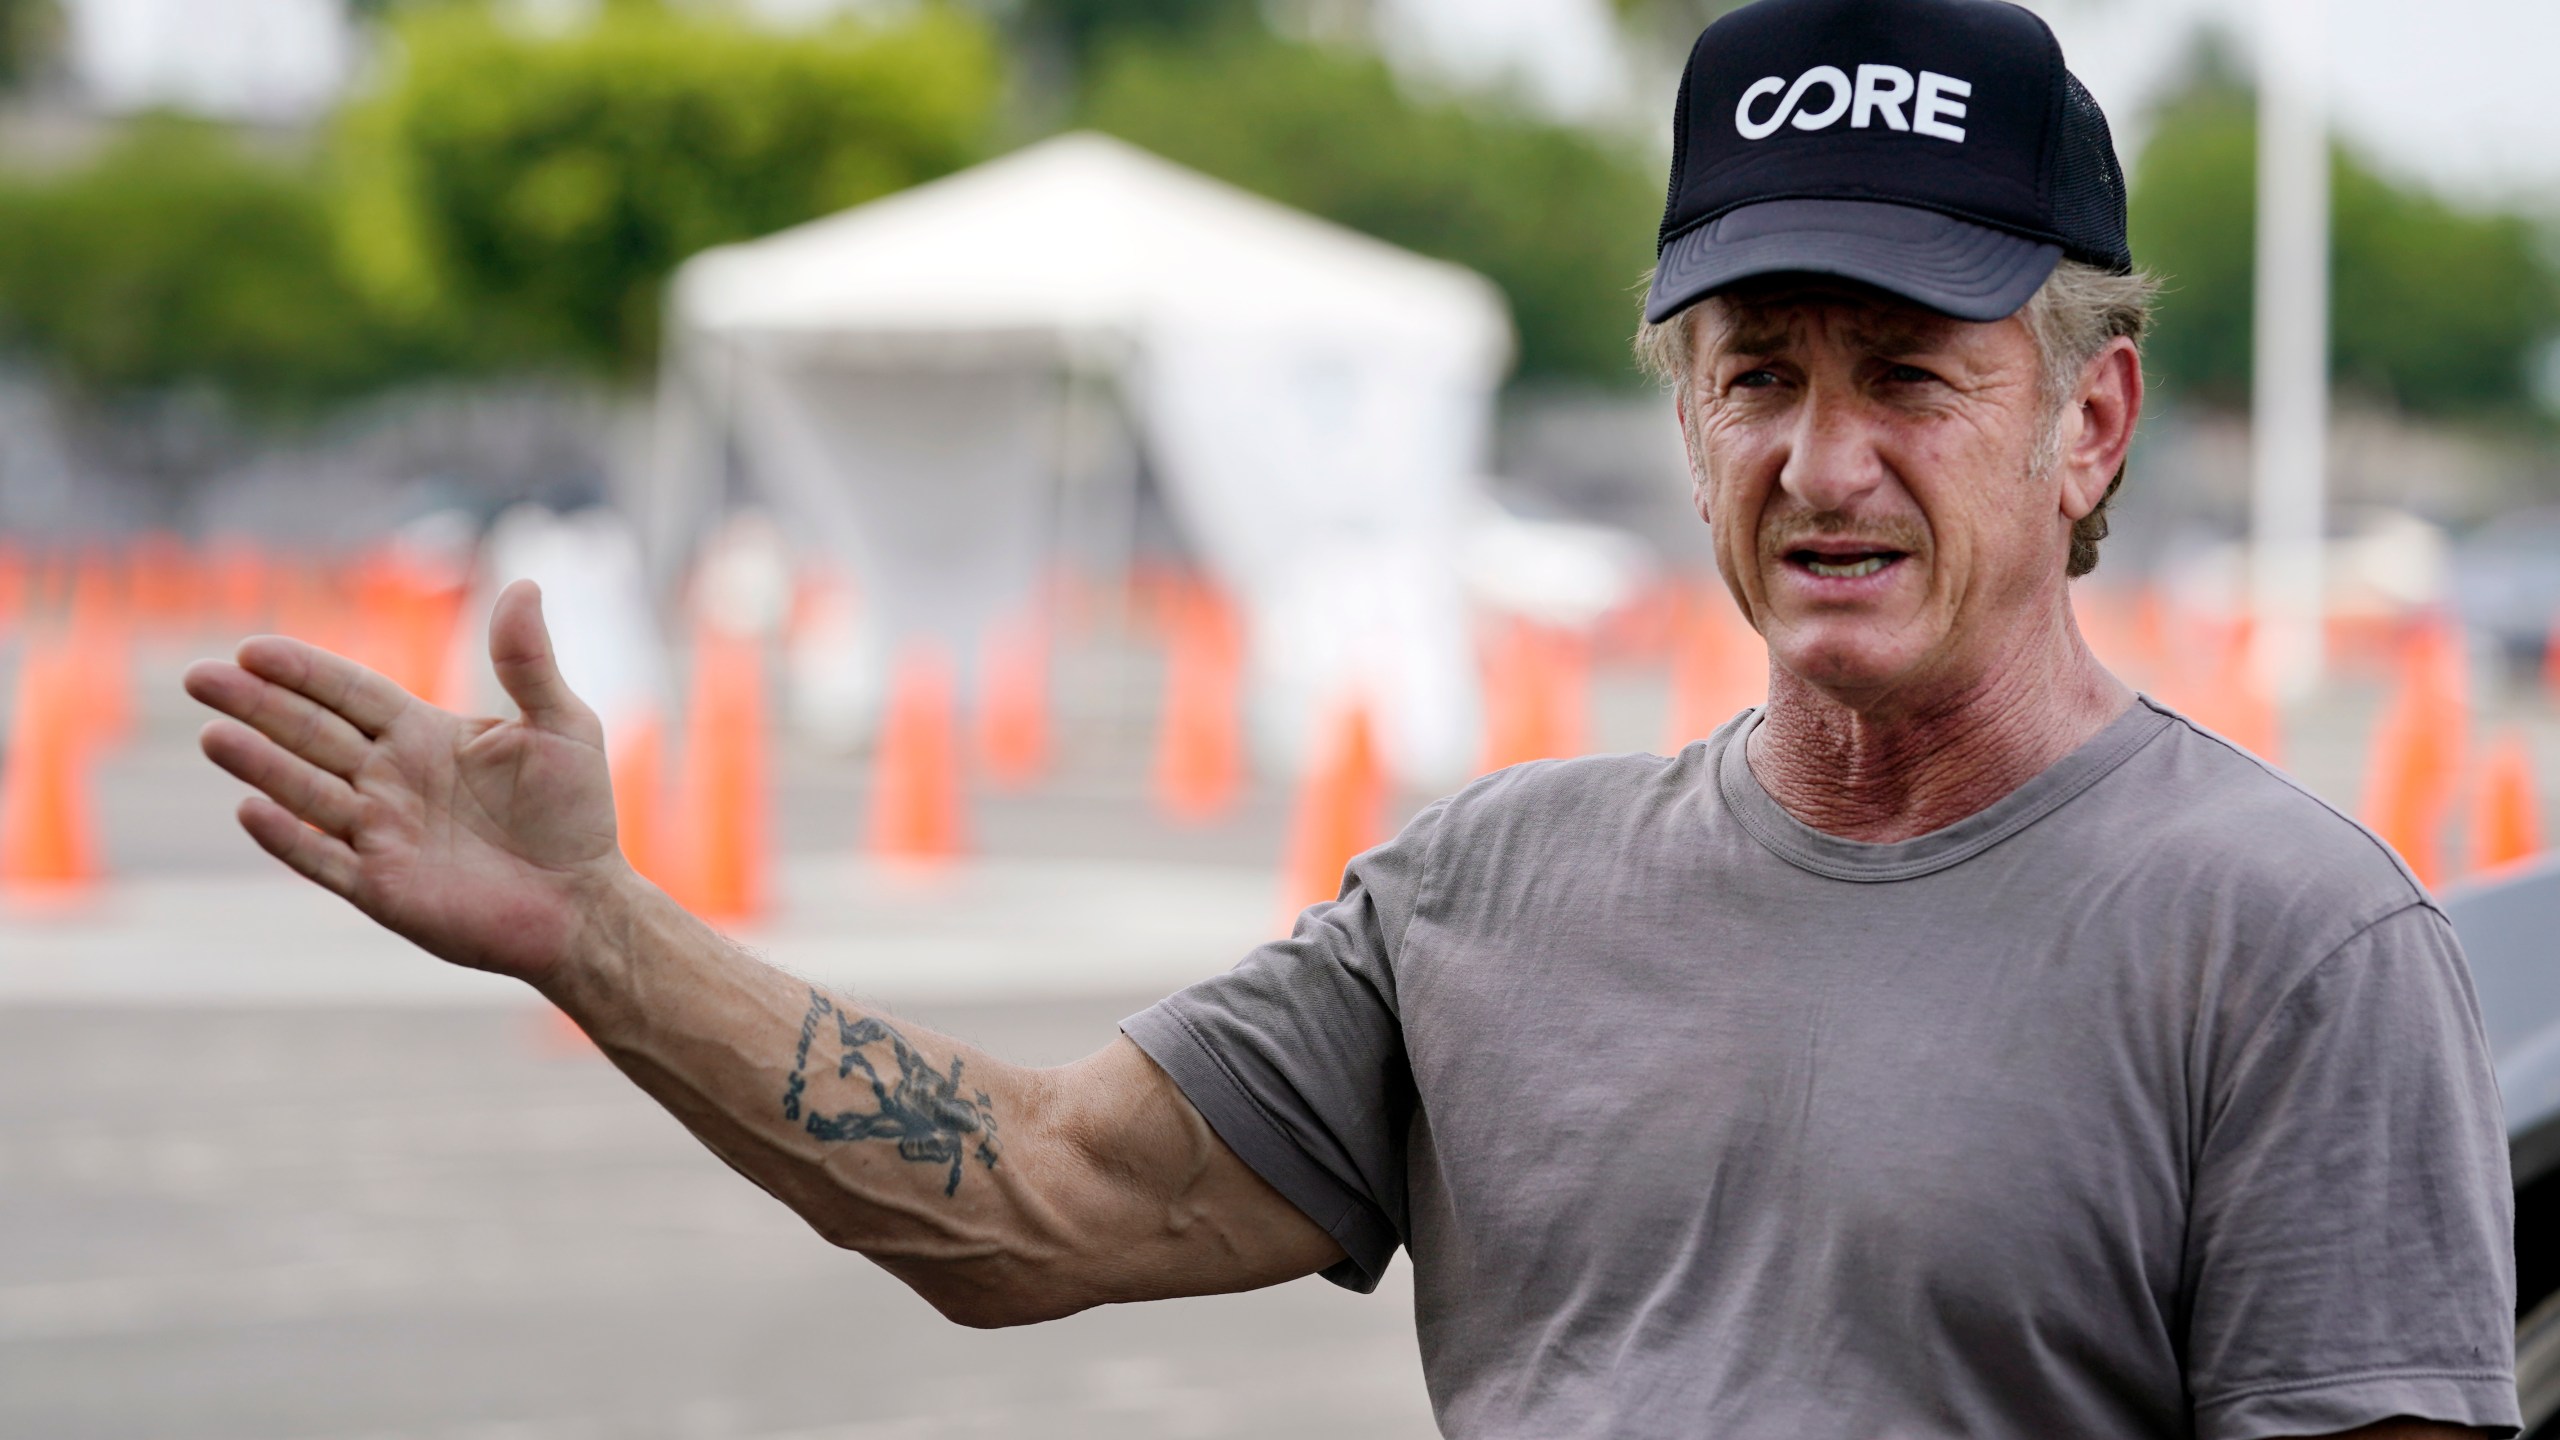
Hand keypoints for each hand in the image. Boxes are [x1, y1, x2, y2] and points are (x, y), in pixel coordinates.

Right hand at [183, 580, 630, 985]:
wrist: (584, 902)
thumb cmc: (576, 813)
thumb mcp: (562, 725)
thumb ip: (529, 662)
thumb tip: (523, 584)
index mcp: (423, 735)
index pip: (350, 694)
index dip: (304, 672)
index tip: (253, 648)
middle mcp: (390, 780)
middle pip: (311, 733)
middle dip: (257, 705)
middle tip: (199, 677)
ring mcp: (380, 833)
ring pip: (307, 791)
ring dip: (260, 764)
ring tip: (213, 736)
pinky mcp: (382, 886)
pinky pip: (323, 859)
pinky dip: (287, 837)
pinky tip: (250, 808)